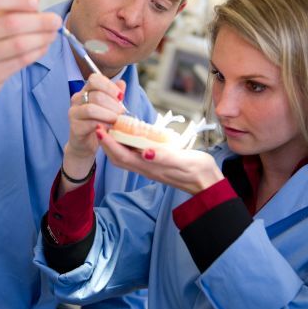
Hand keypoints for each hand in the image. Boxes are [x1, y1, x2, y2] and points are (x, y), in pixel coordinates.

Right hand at [0, 0, 60, 109]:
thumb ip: (4, 8)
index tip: (36, 2)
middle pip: (10, 24)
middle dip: (38, 21)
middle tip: (55, 20)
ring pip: (18, 45)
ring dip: (41, 38)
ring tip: (52, 34)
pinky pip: (19, 62)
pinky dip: (36, 53)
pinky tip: (43, 47)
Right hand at [62, 74, 125, 177]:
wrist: (86, 144)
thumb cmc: (99, 123)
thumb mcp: (109, 108)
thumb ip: (114, 96)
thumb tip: (122, 83)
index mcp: (85, 91)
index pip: (95, 79)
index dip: (110, 86)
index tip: (121, 97)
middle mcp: (77, 99)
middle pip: (96, 95)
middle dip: (113, 104)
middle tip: (122, 113)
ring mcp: (74, 113)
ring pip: (91, 109)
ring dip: (108, 115)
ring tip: (116, 121)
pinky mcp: (75, 128)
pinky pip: (90, 124)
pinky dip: (103, 125)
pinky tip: (110, 128)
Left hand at [96, 125, 223, 194]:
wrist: (208, 183)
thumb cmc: (197, 171)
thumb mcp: (182, 160)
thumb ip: (164, 157)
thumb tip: (145, 152)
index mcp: (149, 166)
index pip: (122, 155)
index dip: (109, 144)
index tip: (99, 129)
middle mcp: (146, 168)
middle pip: (118, 158)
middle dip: (106, 143)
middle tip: (100, 125)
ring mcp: (150, 167)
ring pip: (125, 157)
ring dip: (114, 144)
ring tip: (110, 129)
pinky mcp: (155, 165)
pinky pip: (135, 155)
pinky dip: (127, 145)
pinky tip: (130, 136)